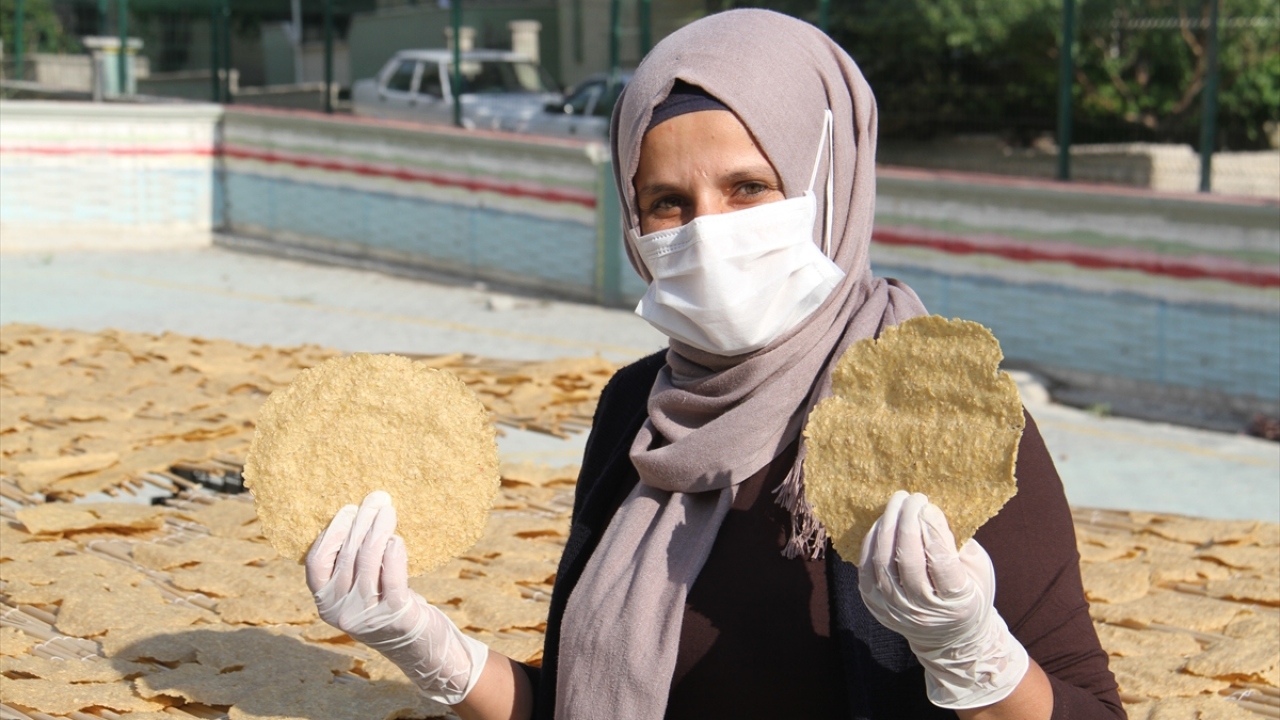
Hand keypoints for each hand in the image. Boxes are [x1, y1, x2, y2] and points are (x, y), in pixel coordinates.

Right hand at [306, 490, 487, 704]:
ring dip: (379, 530)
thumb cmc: (389, 607)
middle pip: (346, 556)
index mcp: (324, 603)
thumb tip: (359, 513)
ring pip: (368, 562)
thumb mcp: (362, 589)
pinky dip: (394, 555)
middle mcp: (340, 612)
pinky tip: (397, 540)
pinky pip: (392, 578)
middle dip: (362, 521)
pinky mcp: (395, 616)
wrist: (420, 648)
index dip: (331, 532)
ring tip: (389, 511)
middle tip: (376, 498)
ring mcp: (366, 616)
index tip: (348, 509)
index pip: (316, 563)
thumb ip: (352, 563)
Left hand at [858, 491, 1028, 709]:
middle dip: (908, 522)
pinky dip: (871, 543)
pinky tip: (880, 524)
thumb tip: (931, 512)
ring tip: (896, 503)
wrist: (951, 638)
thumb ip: (958, 544)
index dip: (933, 529)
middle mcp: (922, 610)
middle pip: (908, 560)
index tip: (930, 506)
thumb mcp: (979, 570)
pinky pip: (866, 570)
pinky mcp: (876, 607)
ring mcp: (895, 611)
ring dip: (887, 527)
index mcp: (956, 602)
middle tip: (913, 497)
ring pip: (883, 563)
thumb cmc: (970, 594)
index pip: (940, 561)